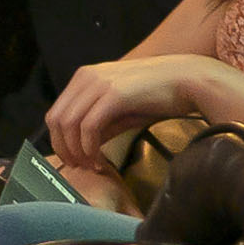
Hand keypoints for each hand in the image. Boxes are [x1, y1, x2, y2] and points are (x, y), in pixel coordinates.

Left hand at [45, 56, 208, 173]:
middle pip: (56, 120)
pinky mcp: (115, 94)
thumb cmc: (158, 95)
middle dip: (63, 149)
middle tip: (79, 167)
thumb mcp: (121, 109)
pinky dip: (90, 149)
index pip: (55, 113)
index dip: (59, 141)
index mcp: (85, 77)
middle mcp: (86, 77)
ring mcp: (99, 83)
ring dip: (77, 152)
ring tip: (92, 166)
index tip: (73, 160)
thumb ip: (100, 124)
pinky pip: (89, 127)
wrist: (188, 80)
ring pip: (69, 124)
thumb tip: (82, 147)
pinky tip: (101, 161)